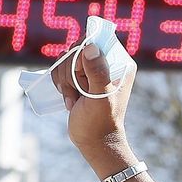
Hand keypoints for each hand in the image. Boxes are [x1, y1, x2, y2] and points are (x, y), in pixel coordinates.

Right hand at [51, 40, 138, 172]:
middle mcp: (107, 63)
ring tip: (76, 99)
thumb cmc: (100, 121)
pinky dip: (60, 84)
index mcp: (120, 63)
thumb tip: (90, 46)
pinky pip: (60, 68)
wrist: (94, 141)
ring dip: (65, 81)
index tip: (81, 72)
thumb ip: (97, 72)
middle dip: (71, 71)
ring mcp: (92, 70)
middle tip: (81, 91)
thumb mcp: (100, 97)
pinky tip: (71, 100)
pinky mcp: (79, 78)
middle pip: (76, 48)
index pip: (96, 40)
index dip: (82, 53)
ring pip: (65, 58)